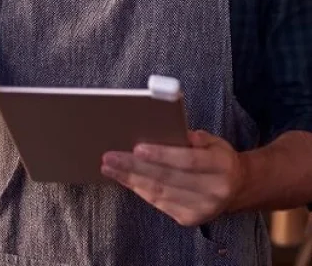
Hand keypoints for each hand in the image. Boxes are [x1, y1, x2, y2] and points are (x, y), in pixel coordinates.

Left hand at [100, 130, 244, 226]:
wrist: (239, 188)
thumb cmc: (218, 157)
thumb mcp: (212, 140)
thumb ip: (192, 136)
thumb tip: (165, 130)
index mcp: (221, 167)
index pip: (187, 161)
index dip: (161, 155)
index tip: (136, 147)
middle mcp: (213, 191)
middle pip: (167, 178)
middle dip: (134, 167)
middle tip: (109, 157)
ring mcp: (202, 209)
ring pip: (159, 193)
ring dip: (130, 179)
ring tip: (109, 167)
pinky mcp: (190, 219)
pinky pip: (159, 202)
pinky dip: (139, 189)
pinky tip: (124, 178)